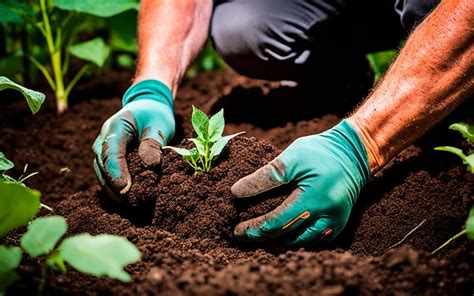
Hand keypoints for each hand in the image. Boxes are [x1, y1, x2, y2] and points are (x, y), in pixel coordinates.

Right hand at [93, 80, 174, 201]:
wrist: (147, 106)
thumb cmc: (155, 114)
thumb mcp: (159, 125)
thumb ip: (153, 143)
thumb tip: (151, 165)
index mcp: (115, 127)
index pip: (112, 152)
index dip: (117, 172)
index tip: (126, 190)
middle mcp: (103, 139)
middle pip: (103, 167)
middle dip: (115, 187)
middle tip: (133, 203)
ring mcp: (103, 150)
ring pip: (102, 174)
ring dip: (115, 191)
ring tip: (133, 205)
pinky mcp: (107, 160)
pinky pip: (108, 176)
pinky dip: (117, 189)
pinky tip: (130, 200)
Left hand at [231, 120, 369, 245]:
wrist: (354, 152)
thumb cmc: (320, 151)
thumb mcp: (291, 157)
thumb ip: (265, 176)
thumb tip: (237, 192)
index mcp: (314, 199)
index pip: (277, 222)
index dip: (254, 228)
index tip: (237, 230)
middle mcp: (327, 217)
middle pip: (288, 237)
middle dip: (262, 238)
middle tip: (242, 236)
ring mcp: (335, 223)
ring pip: (301, 242)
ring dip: (278, 242)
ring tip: (258, 237)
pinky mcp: (339, 224)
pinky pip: (314, 240)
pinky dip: (295, 239)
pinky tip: (281, 235)